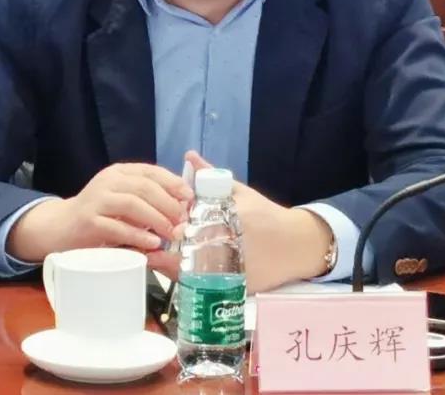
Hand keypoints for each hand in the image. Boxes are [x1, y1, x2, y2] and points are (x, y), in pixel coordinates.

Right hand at [7, 162, 192, 261]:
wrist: (61, 227)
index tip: (190, 198)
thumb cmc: (99, 214)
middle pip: (144, 187)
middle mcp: (108, 181)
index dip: (173, 183)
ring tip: (172, 233)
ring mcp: (97, 200)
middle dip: (168, 204)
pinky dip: (137, 235)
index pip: (151, 171)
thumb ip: (147, 199)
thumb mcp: (123, 199)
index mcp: (120, 172)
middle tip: (183, 221)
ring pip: (132, 204)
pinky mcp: (88, 221)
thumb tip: (182, 207)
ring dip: (156, 219)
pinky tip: (152, 243)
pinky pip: (117, 227)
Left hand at [148, 151, 333, 293]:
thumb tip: (189, 156)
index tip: (151, 222)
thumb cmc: (267, 215)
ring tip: (156, 257)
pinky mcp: (232, 289)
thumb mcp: (241, 192)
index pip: (185, 224)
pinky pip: (202, 287)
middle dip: (162, 248)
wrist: (298, 245)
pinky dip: (186, 280)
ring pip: (187, 273)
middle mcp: (226, 246)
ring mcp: (229, 271)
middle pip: (181, 251)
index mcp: (225, 219)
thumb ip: (211, 176)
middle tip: (146, 243)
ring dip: (169, 266)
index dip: (165, 225)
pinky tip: (176, 271)